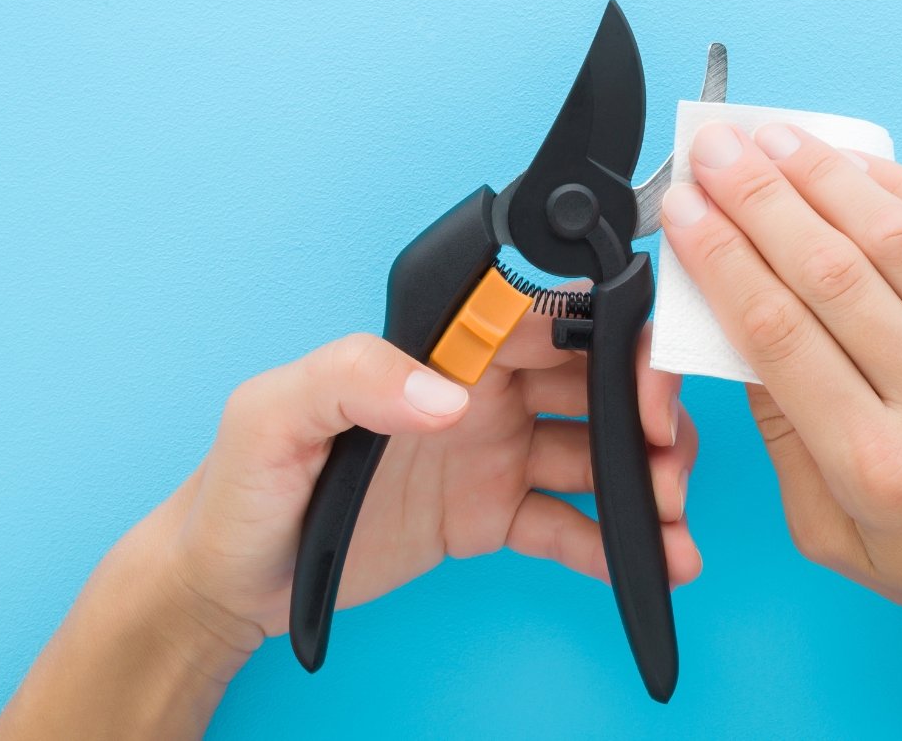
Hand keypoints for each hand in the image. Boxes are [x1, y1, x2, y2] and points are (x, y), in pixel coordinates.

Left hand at [0, 310, 699, 738]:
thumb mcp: (273, 416)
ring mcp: (491, 456)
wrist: (228, 581)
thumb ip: (352, 379)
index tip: (644, 380)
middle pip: (592, 383)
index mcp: (438, 353)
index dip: (608, 339)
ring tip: (673, 523)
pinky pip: (569, 523)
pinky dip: (615, 544)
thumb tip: (447, 392)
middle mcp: (478, 396)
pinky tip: (651, 565)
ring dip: (646, 482)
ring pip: (597, 454)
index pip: (543, 320)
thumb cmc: (239, 486)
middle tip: (669, 459)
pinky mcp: (491, 517)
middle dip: (646, 414)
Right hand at [661, 121, 901, 629]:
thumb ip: (780, 433)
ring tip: (775, 140)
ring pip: (896, 239)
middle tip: (717, 154)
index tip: (687, 212)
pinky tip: (855, 165)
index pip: (778, 332)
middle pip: (830, 272)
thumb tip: (737, 328)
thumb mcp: (829, 531)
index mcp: (875, 464)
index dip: (722, 259)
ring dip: (825, 179)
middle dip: (760, 200)